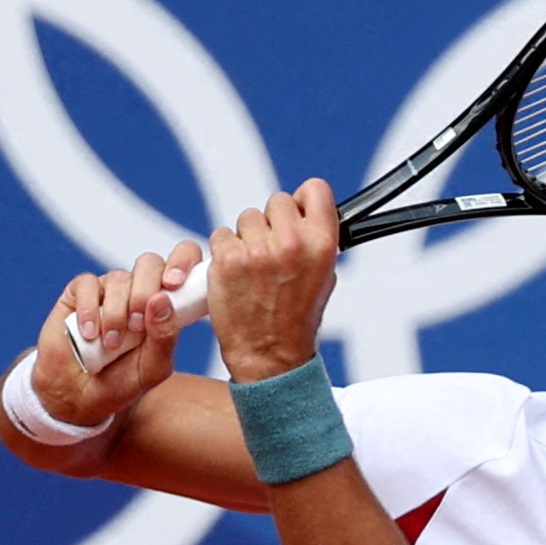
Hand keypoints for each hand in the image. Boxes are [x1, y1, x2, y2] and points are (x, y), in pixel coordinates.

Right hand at [29, 240, 203, 426]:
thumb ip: (164, 337)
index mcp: (166, 303)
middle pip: (149, 263)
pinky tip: (90, 334)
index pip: (184, 261)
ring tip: (111, 344)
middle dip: (144, 292)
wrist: (81, 397)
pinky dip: (89, 310)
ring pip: (119, 278)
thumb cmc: (123, 382)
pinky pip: (87, 285)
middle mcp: (139, 289)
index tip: (174, 284)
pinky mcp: (80, 293)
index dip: (183, 261)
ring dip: (115, 313)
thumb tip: (162, 300)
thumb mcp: (152, 369)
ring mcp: (109, 289)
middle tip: (137, 326)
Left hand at [209, 179, 338, 381]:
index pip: (315, 189)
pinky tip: (235, 274)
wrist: (270, 355)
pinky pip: (221, 235)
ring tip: (254, 267)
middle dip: (272, 222)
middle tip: (272, 251)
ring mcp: (258, 251)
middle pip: (277, 201)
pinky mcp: (227, 260)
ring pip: (246, 218)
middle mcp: (292, 243)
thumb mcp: (324, 275)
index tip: (297, 212)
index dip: (303, 200)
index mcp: (322, 244)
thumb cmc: (297, 317)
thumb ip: (315, 238)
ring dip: (247, 237)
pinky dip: (225, 251)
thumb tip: (302, 211)